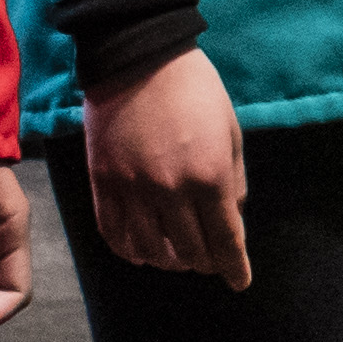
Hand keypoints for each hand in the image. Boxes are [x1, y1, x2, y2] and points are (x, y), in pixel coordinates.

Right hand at [85, 46, 255, 284]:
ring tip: (176, 258)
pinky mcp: (102, 184)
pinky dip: (129, 251)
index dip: (234, 267)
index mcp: (210, 177)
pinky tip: (140, 252)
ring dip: (166, 262)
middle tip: (210, 262)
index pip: (225, 240)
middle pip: (188, 252)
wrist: (139, 59)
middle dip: (204, 264)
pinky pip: (113, 234)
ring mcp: (132, 190)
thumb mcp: (230, 132)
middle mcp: (170, 191)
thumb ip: (234, 180)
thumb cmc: (196, 90)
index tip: (240, 282)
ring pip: (148, 251)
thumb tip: (232, 217)